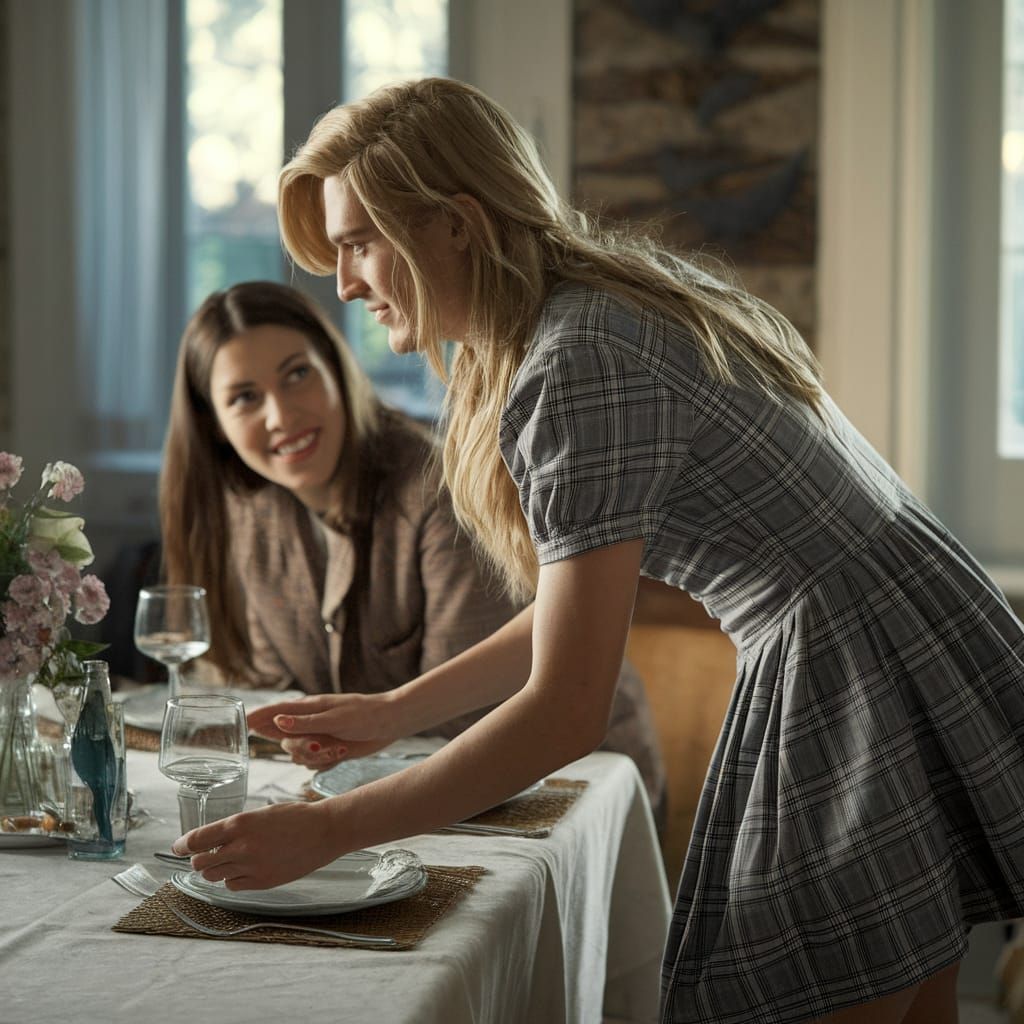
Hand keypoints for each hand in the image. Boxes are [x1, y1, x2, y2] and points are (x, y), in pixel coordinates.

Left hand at [171, 801, 341, 889]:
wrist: (324, 831)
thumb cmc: (296, 816)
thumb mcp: (261, 814)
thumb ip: (237, 828)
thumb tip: (216, 841)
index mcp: (240, 824)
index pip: (197, 839)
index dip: (182, 845)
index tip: (177, 847)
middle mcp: (241, 847)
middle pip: (200, 863)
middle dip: (198, 859)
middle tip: (205, 856)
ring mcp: (251, 867)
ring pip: (215, 876)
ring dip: (215, 870)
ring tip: (226, 862)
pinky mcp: (262, 882)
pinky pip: (234, 886)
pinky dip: (232, 879)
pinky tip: (243, 870)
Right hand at [247, 692, 398, 767]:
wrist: (390, 724)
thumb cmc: (365, 715)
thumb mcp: (334, 718)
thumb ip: (304, 722)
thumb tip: (277, 720)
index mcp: (309, 708)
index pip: (275, 713)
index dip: (259, 718)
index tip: (243, 723)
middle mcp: (310, 723)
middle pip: (285, 742)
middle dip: (300, 749)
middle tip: (320, 747)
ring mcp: (319, 737)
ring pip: (299, 756)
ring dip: (316, 758)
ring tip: (337, 751)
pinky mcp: (328, 751)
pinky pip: (314, 765)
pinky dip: (325, 764)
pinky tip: (341, 755)